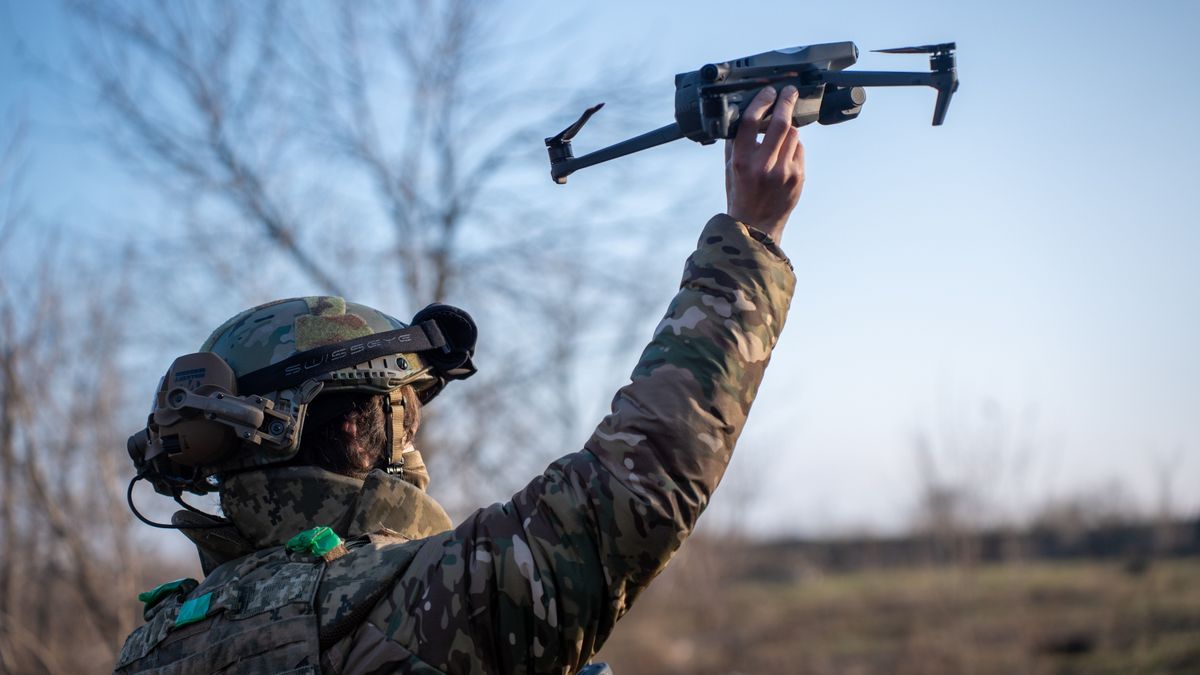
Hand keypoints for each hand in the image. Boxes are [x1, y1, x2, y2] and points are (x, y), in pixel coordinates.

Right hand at [725, 85, 805, 242]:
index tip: (768, 92)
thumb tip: (743, 114)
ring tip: (781, 132)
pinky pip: (799, 149)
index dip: (762, 101)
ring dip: (788, 127)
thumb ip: (734, 143)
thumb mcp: (729, 169)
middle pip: (780, 123)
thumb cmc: (741, 194)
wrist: (756, 226)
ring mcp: (784, 172)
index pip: (751, 122)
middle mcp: (763, 166)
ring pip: (793, 134)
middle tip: (789, 92)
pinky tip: (784, 156)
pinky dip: (793, 146)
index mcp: (741, 161)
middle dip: (787, 101)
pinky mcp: (798, 177)